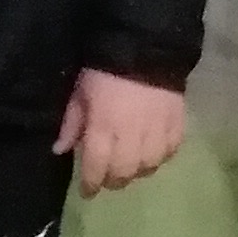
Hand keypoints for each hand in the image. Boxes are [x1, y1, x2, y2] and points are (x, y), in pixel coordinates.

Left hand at [55, 70, 188, 193]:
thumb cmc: (104, 70)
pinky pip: (171, 150)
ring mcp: (157, 129)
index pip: (96, 167)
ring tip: (131, 166)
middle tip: (108, 178)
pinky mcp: (177, 121)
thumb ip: (72, 123)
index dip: (91, 184)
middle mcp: (131, 134)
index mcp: (103, 127)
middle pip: (125, 172)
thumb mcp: (80, 92)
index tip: (87, 191)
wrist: (144, 45)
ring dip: (138, 171)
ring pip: (150, 165)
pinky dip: (161, 157)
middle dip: (114, 180)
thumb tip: (60, 150)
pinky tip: (153, 153)